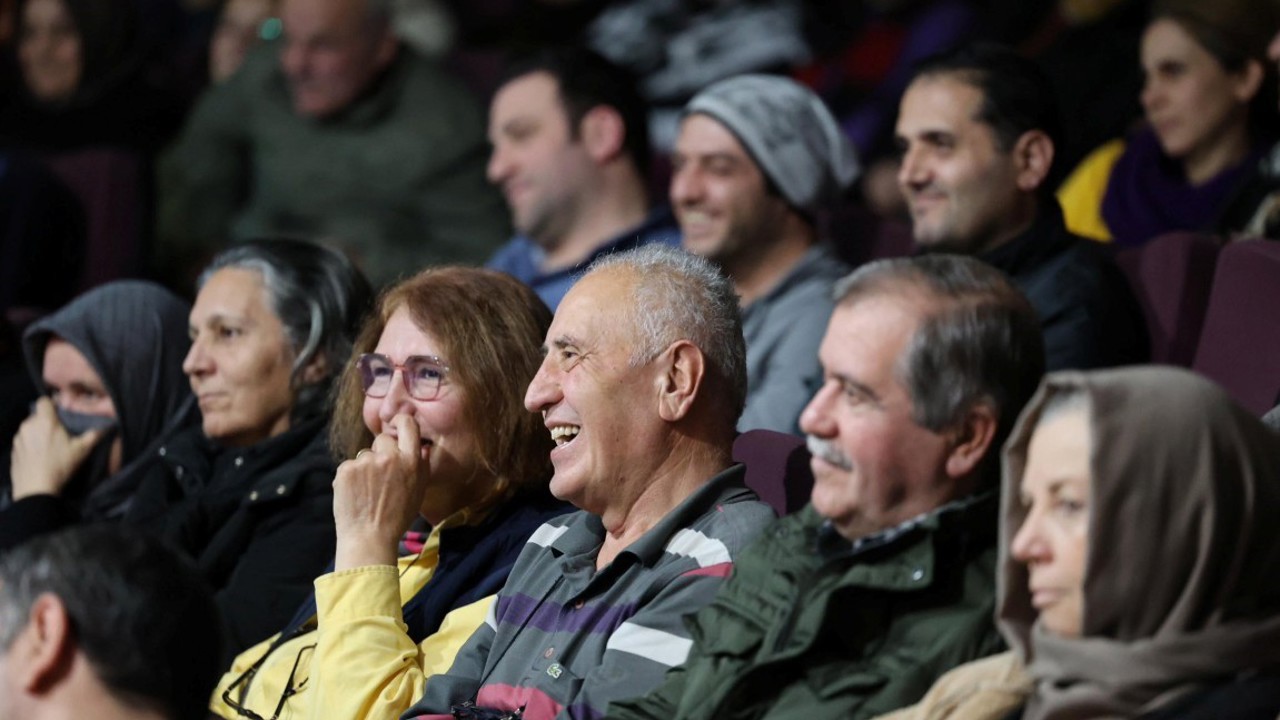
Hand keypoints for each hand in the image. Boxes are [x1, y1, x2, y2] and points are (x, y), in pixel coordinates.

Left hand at [10, 398, 105, 499]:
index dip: (52, 404)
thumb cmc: (60, 466)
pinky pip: (23, 441)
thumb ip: (94, 435)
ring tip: (48, 446)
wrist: (36, 489)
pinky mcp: (13, 451)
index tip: (61, 414)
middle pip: (37, 415)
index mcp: (45, 421)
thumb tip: (107, 426)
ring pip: (29, 428)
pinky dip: (30, 444)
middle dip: (47, 421)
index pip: (44, 401)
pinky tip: (39, 456)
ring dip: (37, 432)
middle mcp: (28, 426)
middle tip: (59, 433)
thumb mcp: (82, 451)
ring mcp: (18, 438)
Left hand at [332, 414, 430, 569]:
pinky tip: (355, 495)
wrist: (369, 538)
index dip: (401, 421)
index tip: (396, 423)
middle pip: (383, 439)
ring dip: (365, 468)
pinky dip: (350, 478)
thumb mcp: (419, 492)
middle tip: (380, 476)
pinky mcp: (346, 469)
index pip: (407, 424)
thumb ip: (421, 466)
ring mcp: (366, 462)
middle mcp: (389, 457)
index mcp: (411, 461)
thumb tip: (421, 447)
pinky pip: (349, 465)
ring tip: (367, 492)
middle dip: (382, 452)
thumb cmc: (397, 518)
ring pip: (365, 455)